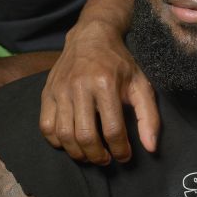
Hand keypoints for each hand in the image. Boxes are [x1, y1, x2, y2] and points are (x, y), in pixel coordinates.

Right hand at [39, 20, 159, 163]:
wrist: (91, 37)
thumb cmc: (119, 63)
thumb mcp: (141, 83)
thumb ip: (148, 116)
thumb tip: (151, 148)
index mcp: (106, 84)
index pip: (113, 130)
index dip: (120, 150)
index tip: (125, 156)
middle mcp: (80, 86)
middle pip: (85, 136)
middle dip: (97, 156)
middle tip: (106, 159)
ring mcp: (60, 89)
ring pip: (64, 135)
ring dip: (78, 153)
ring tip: (91, 154)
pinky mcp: (47, 92)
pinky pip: (46, 126)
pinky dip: (58, 142)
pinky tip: (71, 142)